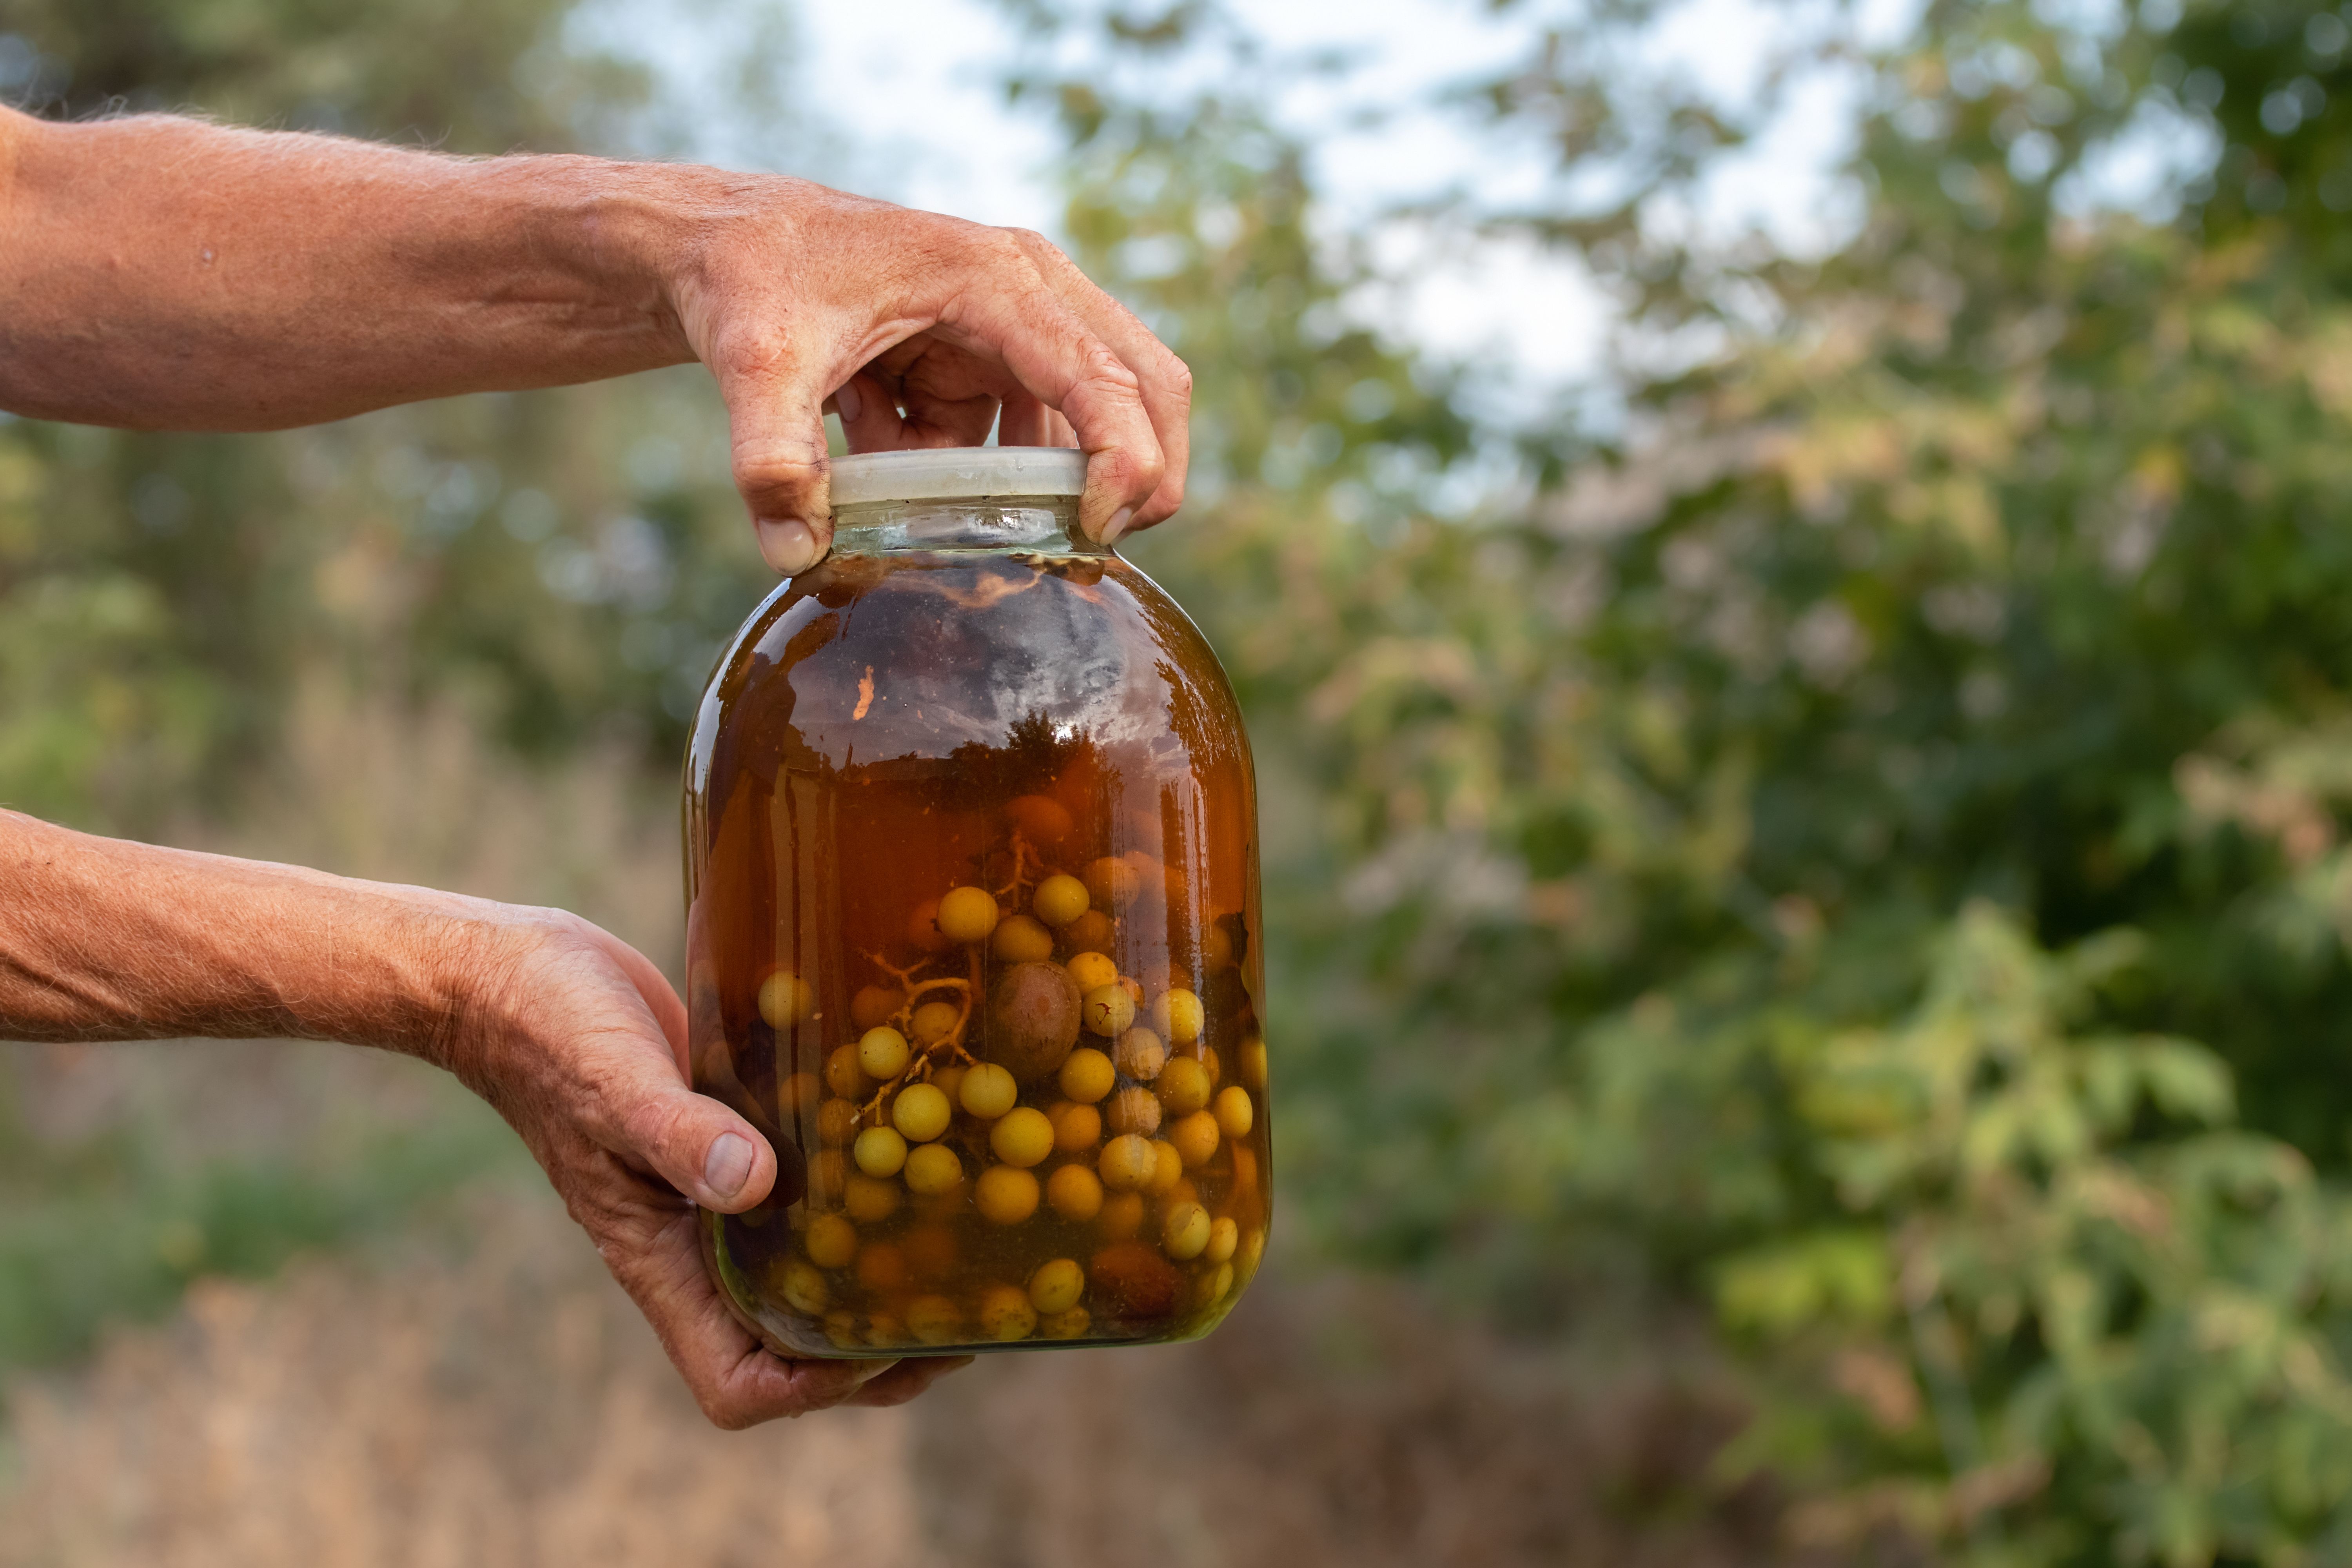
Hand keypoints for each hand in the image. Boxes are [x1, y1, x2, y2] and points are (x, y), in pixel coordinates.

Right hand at [445, 902, 970, 1426]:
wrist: (511, 975)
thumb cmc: (545, 1030)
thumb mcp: (612, 1080)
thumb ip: (678, 1136)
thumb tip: (752, 1184)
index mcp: (658, 1262)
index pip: (739, 1384)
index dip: (814, 1387)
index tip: (886, 1344)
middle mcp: (692, 1247)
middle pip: (793, 1348)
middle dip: (876, 1349)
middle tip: (960, 1307)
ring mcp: (714, 1198)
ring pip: (806, 1275)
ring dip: (876, 1277)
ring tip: (957, 1247)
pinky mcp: (736, 1138)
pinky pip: (803, 1196)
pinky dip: (858, 1192)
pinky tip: (911, 1151)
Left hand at [661, 187, 1191, 572]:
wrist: (725, 243)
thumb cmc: (751, 277)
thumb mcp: (755, 362)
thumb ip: (772, 456)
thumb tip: (798, 553)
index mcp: (996, 277)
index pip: (1103, 374)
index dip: (1124, 460)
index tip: (1097, 531)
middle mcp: (1029, 290)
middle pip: (1143, 385)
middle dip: (1138, 472)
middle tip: (1097, 546)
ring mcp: (1015, 327)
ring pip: (1079, 421)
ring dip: (1018, 479)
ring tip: (921, 477)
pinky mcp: (988, 361)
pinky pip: (1010, 438)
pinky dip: (963, 469)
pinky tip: (880, 437)